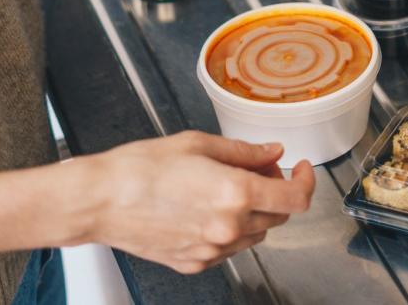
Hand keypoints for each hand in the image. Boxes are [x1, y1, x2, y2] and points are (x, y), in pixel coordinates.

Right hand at [75, 131, 313, 274]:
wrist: (100, 201)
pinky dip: (230, 228)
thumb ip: (244, 151)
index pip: (296, 198)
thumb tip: (273, 152)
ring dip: (254, 210)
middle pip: (277, 215)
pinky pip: (228, 247)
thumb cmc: (140, 168)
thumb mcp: (198, 144)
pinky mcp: (194, 263)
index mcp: (235, 194)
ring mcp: (212, 250)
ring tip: (229, 185)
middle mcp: (228, 227)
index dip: (308, 181)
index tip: (302, 169)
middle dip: (276, 190)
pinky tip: (208, 207)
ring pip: (255, 233)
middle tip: (259, 168)